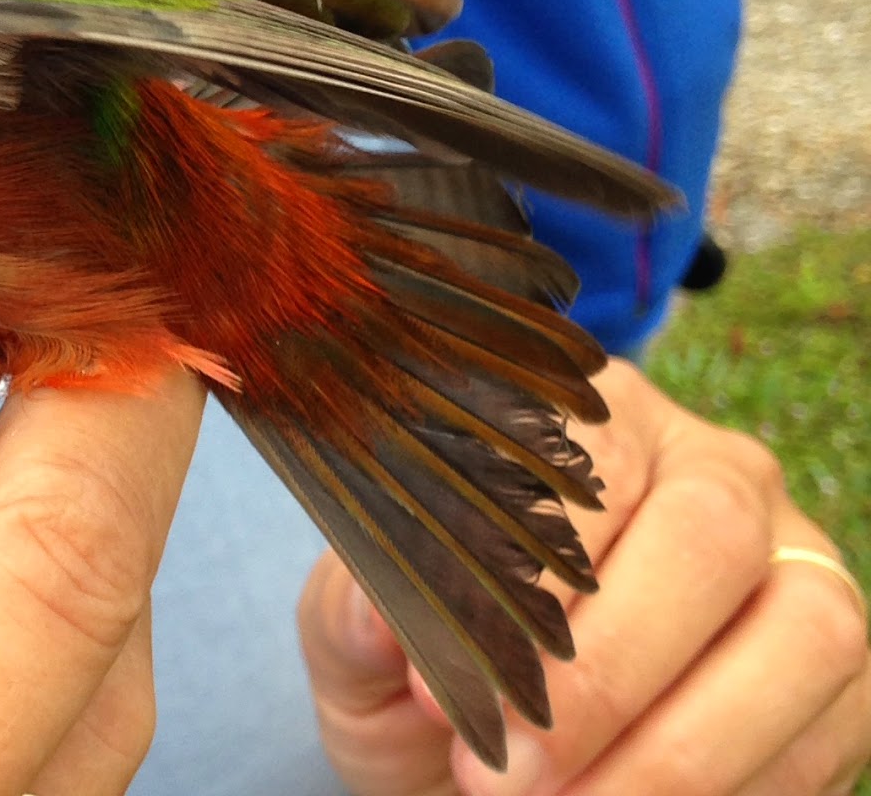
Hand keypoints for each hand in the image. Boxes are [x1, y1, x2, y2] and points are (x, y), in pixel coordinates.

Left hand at [299, 359, 870, 794]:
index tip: (437, 687)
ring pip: (805, 630)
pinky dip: (732, 794)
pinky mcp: (845, 674)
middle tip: (500, 777)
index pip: (579, 460)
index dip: (517, 573)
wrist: (467, 755)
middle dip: (606, 674)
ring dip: (681, 747)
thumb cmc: (417, 670)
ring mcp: (795, 561)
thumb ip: (356, 612)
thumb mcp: (358, 641)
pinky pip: (832, 729)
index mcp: (582, 419)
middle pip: (706, 533)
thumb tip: (383, 612)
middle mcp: (709, 466)